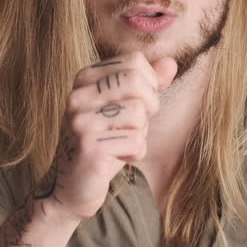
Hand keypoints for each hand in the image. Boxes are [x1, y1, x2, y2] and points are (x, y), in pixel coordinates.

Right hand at [36, 51, 176, 220]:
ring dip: (140, 133)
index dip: (149, 83)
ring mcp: (80, 121)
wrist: (75, 185)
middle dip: (149, 106)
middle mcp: (78, 96)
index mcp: (85, 79)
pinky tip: (118, 157)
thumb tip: (171, 62)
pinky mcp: (89, 147)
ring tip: (122, 142)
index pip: (134, 61)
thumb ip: (148, 83)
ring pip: (138, 113)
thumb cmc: (106, 142)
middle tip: (136, 125)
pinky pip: (136, 141)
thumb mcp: (127, 107)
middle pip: (136, 81)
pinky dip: (136, 153)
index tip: (139, 104)